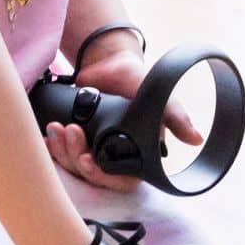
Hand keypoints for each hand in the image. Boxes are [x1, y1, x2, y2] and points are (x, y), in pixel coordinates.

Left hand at [43, 46, 202, 191]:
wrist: (111, 63)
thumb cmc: (140, 83)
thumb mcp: (161, 100)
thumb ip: (177, 119)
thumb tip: (196, 139)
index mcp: (134, 157)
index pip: (118, 181)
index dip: (101, 177)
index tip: (87, 161)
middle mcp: (110, 157)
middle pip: (89, 174)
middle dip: (74, 158)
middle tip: (71, 133)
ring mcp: (89, 147)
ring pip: (70, 164)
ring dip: (61, 149)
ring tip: (57, 127)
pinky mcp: (72, 136)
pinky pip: (58, 151)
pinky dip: (51, 144)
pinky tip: (47, 134)